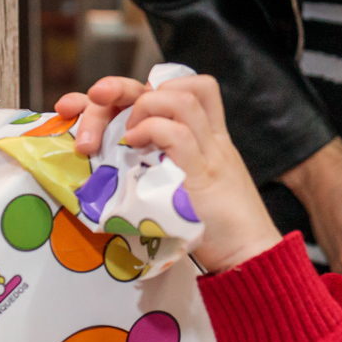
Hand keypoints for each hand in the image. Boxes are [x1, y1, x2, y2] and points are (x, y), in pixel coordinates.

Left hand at [56, 76, 282, 272]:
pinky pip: (176, 132)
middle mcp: (209, 137)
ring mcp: (209, 151)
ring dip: (138, 107)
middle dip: (122, 87)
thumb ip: (163, 172)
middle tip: (93, 99)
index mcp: (207, 138)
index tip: (91, 101)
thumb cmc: (217, 232)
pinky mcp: (204, 172)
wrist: (251, 255)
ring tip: (122, 137)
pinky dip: (149, 130)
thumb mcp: (188, 190)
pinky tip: (133, 146)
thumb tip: (118, 170)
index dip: (136, 87)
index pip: (180, 88)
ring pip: (177, 98)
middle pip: (172, 86)